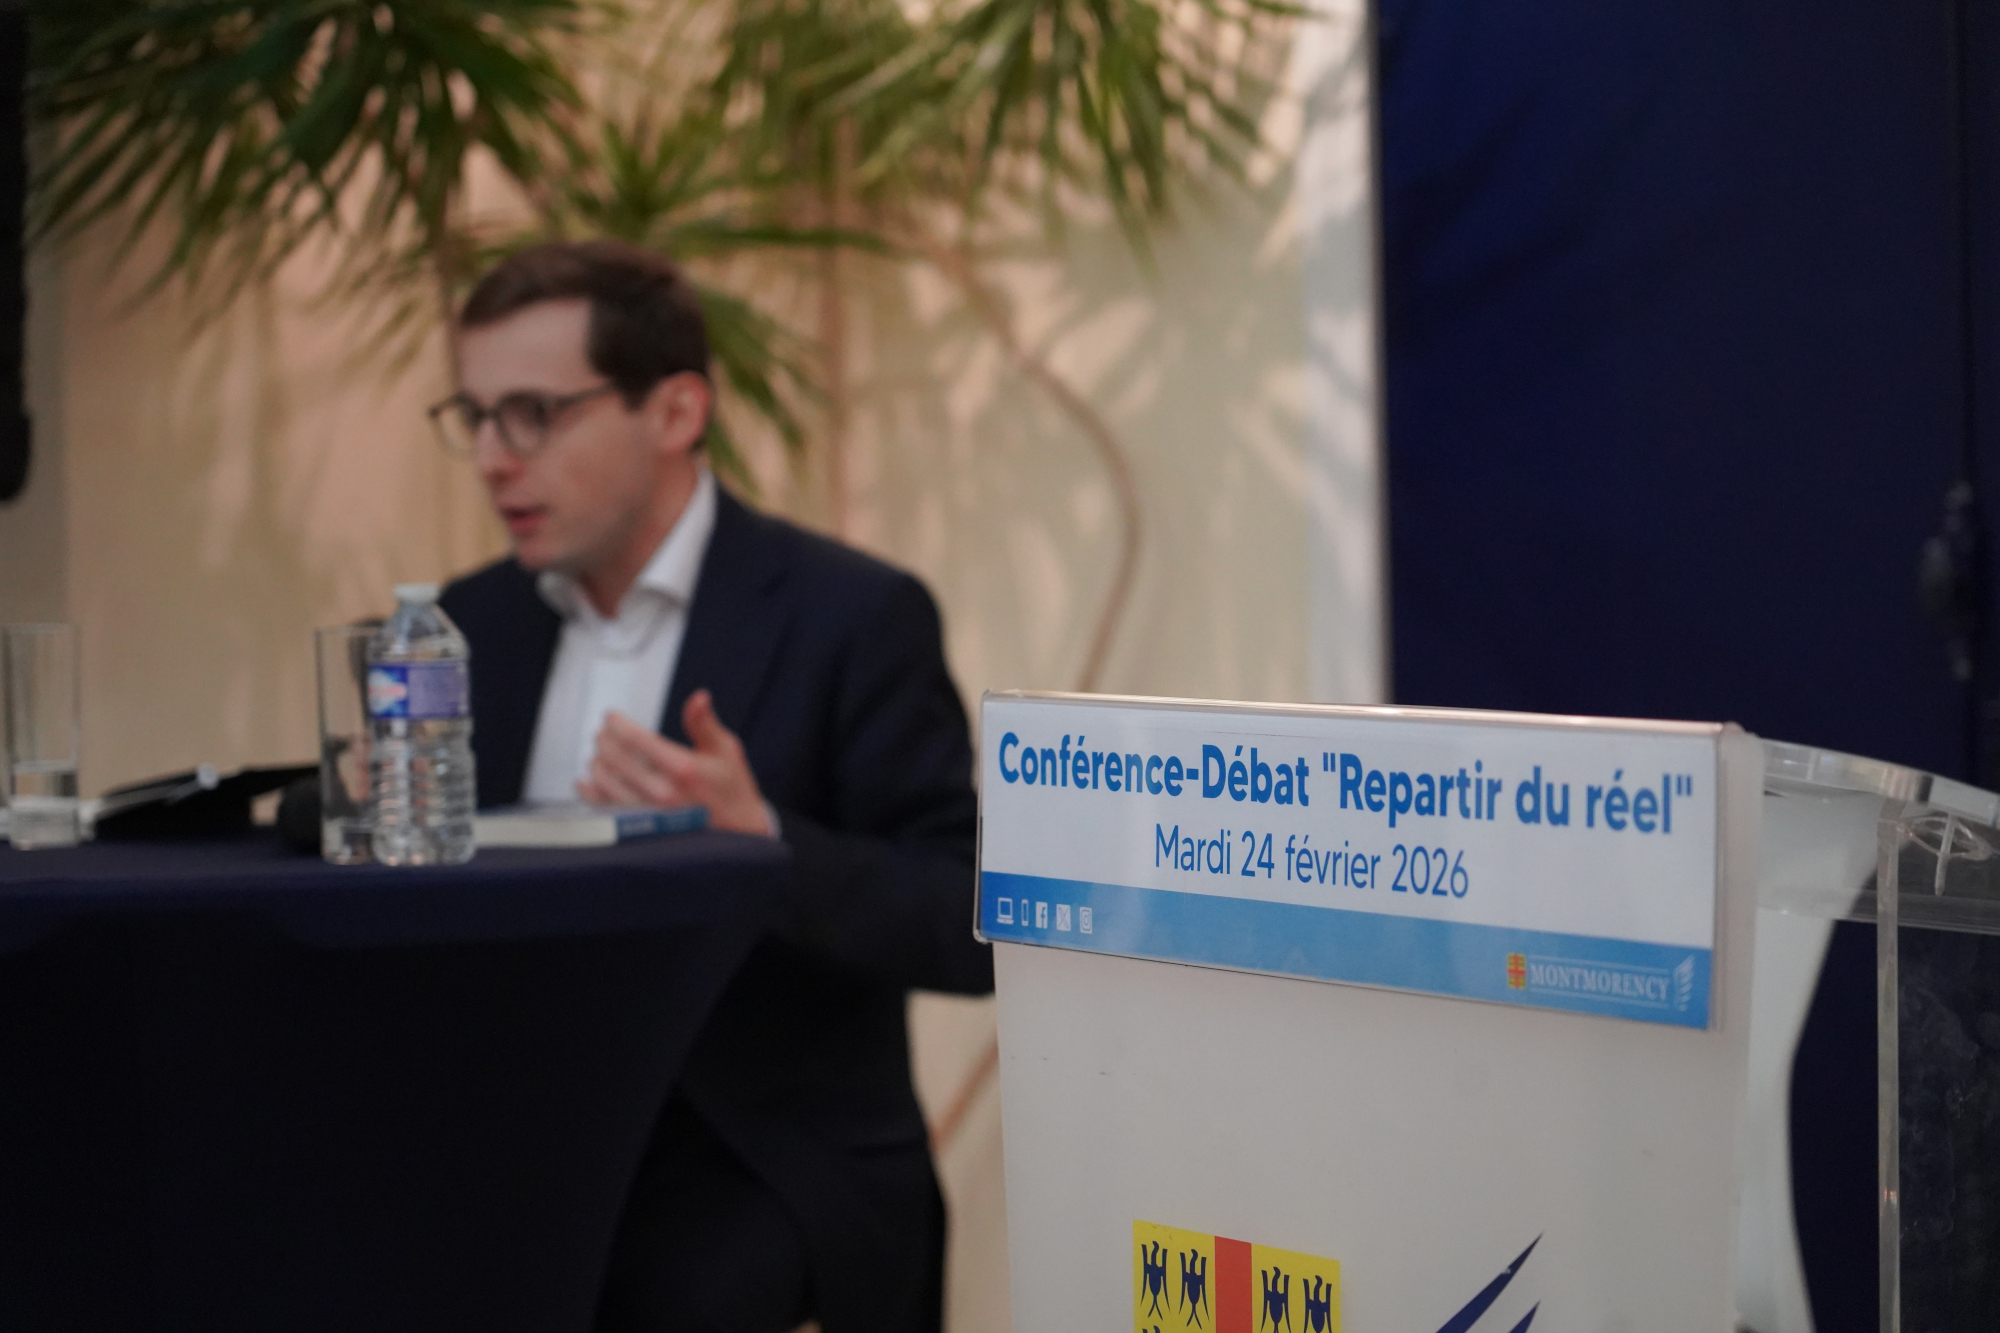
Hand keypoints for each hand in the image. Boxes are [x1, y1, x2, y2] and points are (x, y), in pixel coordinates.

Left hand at [577, 690, 773, 835]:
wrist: (738, 830)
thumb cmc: (732, 790)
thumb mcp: (726, 750)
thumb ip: (704, 723)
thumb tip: (698, 697)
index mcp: (683, 769)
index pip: (636, 739)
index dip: (617, 723)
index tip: (611, 717)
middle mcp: (663, 792)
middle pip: (616, 759)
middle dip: (604, 740)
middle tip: (602, 732)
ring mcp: (650, 813)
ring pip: (606, 783)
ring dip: (597, 763)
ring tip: (598, 753)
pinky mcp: (643, 828)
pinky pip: (606, 809)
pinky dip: (591, 793)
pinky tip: (586, 782)